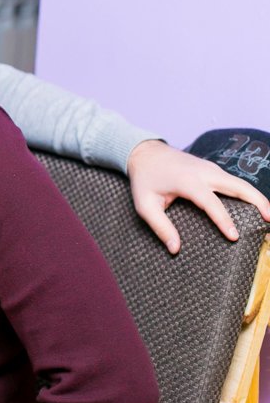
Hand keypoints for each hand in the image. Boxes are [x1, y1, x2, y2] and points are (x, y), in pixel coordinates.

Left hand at [127, 139, 269, 253]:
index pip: (211, 202)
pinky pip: (234, 183)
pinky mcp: (213, 170)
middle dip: (258, 202)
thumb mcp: (145, 204)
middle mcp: (204, 172)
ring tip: (269, 217)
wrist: (146, 153)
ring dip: (257, 198)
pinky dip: (248, 194)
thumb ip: (159, 226)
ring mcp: (211, 169)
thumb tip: (175, 249)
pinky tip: (254, 207)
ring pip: (241, 183)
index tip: (234, 237)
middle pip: (239, 186)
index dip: (223, 220)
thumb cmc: (144, 180)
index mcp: (187, 181)